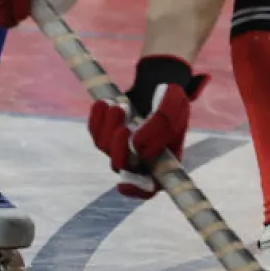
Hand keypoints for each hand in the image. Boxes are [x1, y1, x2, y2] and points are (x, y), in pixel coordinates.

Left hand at [88, 56, 206, 198]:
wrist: (156, 81)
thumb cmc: (169, 97)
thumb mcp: (175, 105)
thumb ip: (163, 124)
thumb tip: (137, 145)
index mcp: (161, 160)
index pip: (148, 188)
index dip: (136, 189)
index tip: (124, 183)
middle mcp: (139, 158)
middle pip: (120, 167)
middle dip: (118, 149)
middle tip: (125, 128)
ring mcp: (121, 146)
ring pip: (104, 147)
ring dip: (109, 127)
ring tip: (121, 106)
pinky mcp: (107, 132)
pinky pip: (94, 131)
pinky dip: (98, 117)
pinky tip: (106, 102)